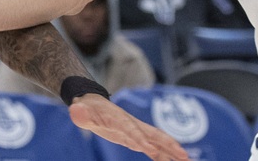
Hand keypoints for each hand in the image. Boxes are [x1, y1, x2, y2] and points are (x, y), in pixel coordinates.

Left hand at [69, 94, 189, 160]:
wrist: (92, 103)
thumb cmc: (86, 108)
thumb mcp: (80, 110)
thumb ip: (80, 112)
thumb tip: (75, 110)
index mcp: (119, 120)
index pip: (131, 130)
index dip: (140, 138)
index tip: (151, 150)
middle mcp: (132, 124)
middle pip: (153, 134)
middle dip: (168, 144)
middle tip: (183, 156)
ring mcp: (137, 130)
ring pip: (158, 140)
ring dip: (172, 150)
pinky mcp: (136, 136)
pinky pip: (154, 146)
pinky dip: (164, 154)